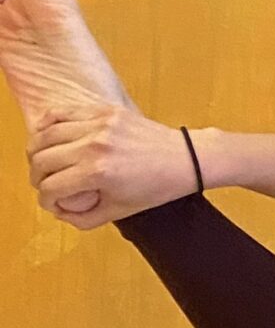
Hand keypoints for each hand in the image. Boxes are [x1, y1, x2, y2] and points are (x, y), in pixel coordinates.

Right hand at [29, 105, 197, 225]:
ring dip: (37, 153)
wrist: (185, 158)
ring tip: (43, 163)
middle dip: (38, 178)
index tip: (51, 202)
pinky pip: (61, 112)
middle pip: (41, 161)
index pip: (50, 187)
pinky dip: (47, 125)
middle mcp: (94, 145)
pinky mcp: (103, 110)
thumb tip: (57, 210)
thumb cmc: (156, 187)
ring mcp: (98, 124)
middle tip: (45, 183)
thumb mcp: (119, 212)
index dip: (45, 200)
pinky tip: (47, 137)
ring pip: (44, 135)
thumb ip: (82, 217)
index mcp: (97, 172)